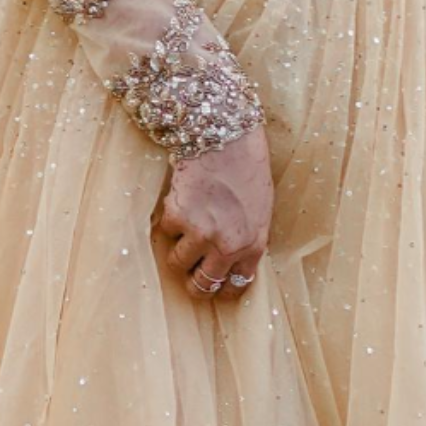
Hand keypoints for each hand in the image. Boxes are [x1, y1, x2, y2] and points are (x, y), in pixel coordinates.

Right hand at [155, 122, 271, 302]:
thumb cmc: (247, 168)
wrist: (226, 138)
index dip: (221, 287)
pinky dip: (168, 219)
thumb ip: (246, 238)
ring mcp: (201, 234)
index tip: (213, 283)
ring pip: (176, 263)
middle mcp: (228, 245)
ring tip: (185, 226)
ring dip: (176, 248)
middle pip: (202, 286)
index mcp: (254, 245)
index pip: (236, 285)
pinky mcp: (177, 217)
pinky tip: (182, 198)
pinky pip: (165, 232)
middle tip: (187, 273)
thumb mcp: (259, 211)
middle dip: (192, 283)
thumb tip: (228, 261)